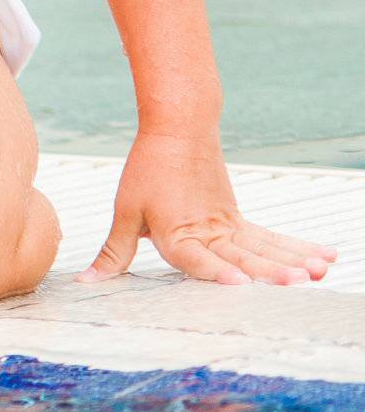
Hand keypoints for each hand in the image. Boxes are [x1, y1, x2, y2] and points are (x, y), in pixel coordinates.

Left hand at [77, 128, 339, 285]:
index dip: (217, 272)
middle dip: (269, 271)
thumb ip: (114, 253)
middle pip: (241, 255)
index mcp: (177, 234)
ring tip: (318, 271)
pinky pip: (271, 237)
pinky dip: (297, 247)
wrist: (176, 129)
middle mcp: (208, 233)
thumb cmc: (147, 172)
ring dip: (292, 260)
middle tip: (297, 281)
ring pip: (264, 246)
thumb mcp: (126, 212)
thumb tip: (87, 282)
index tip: (240, 282)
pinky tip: (325, 256)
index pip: (198, 258)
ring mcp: (228, 226)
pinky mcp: (239, 219)